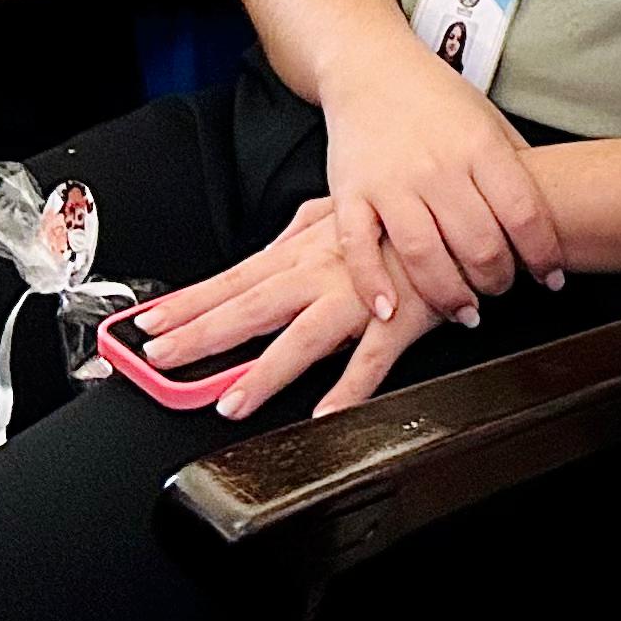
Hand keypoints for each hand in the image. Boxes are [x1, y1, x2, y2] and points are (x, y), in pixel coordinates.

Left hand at [129, 197, 433, 418]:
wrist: (471, 206)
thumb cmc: (406, 210)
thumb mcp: (343, 209)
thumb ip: (301, 232)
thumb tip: (265, 252)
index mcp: (307, 249)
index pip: (233, 278)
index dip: (189, 303)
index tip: (148, 324)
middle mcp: (325, 271)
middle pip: (252, 306)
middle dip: (201, 334)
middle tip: (159, 359)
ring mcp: (362, 296)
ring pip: (303, 337)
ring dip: (264, 371)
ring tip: (229, 401)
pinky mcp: (402, 318)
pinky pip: (372, 359)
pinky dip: (350, 388)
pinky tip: (325, 415)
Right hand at [312, 37, 569, 338]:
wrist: (370, 66)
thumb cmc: (434, 96)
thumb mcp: (489, 118)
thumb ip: (516, 163)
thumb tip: (551, 214)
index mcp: (480, 146)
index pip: (524, 214)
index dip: (544, 255)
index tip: (552, 278)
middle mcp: (437, 166)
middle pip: (479, 244)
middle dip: (498, 281)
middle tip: (501, 289)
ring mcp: (391, 182)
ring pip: (425, 256)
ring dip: (450, 296)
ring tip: (464, 310)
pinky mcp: (351, 193)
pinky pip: (360, 249)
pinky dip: (373, 286)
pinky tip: (390, 311)